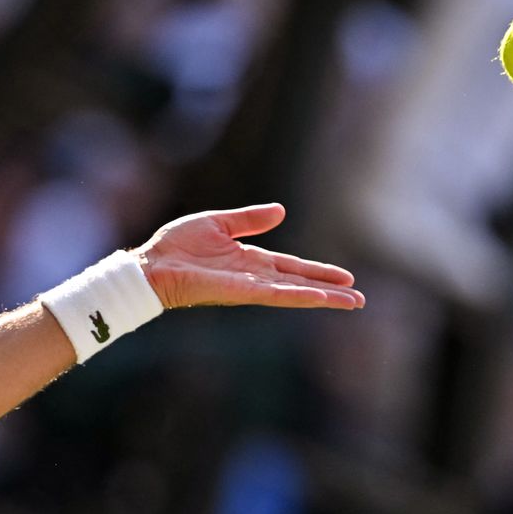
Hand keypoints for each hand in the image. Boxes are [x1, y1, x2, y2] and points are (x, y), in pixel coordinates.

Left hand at [136, 203, 364, 309]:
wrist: (152, 263)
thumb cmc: (177, 246)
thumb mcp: (218, 223)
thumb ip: (249, 219)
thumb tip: (281, 210)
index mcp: (250, 260)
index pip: (292, 267)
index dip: (318, 272)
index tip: (345, 278)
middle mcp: (254, 276)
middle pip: (300, 283)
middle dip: (330, 291)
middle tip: (359, 299)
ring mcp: (248, 286)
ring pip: (293, 292)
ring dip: (322, 297)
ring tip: (351, 303)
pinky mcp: (238, 291)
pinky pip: (273, 294)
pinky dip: (297, 296)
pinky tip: (318, 298)